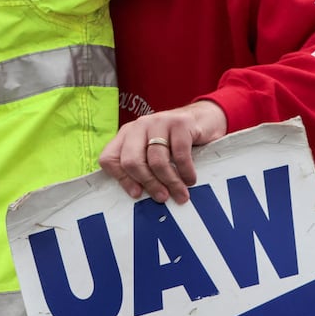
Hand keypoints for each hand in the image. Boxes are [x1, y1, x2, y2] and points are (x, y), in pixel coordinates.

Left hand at [99, 100, 227, 203]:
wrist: (204, 118)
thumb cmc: (175, 143)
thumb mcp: (153, 152)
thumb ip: (143, 168)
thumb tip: (140, 196)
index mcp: (126, 135)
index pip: (109, 159)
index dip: (122, 180)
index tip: (137, 194)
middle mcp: (139, 126)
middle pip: (131, 161)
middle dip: (148, 183)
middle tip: (162, 197)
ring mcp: (159, 122)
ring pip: (156, 161)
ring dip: (170, 182)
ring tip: (180, 194)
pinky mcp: (179, 123)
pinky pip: (179, 154)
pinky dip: (186, 172)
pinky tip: (190, 179)